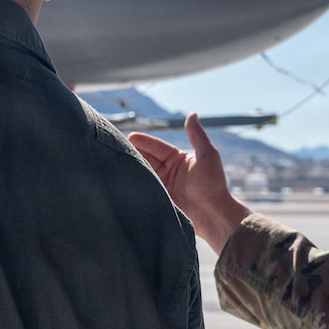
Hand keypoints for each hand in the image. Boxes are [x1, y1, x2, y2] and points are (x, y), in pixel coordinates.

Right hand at [128, 114, 250, 252]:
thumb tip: (191, 114)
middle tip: (116, 146)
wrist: (213, 214)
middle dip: (133, 152)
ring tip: (115, 161)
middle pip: (146, 158)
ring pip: (142, 172)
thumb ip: (197, 135)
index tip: (130, 136)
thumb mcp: (208, 155)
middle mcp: (167, 170)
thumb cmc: (213, 184)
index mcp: (177, 158)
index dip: (144, 141)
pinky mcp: (157, 199)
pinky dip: (133, 183)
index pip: (157, 147)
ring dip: (131, 167)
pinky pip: (143, 188)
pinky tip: (123, 180)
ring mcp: (161, 185)